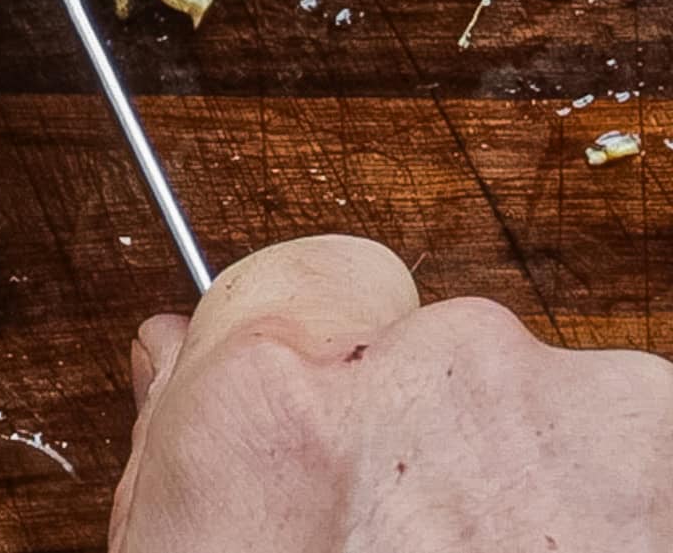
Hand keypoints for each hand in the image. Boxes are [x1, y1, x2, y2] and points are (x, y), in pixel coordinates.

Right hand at [114, 236, 672, 549]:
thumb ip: (184, 443)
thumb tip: (168, 350)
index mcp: (268, 410)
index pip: (310, 278)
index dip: (329, 363)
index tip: (350, 429)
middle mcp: (417, 373)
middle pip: (435, 347)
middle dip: (439, 440)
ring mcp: (560, 410)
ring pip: (542, 402)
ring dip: (538, 484)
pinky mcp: (662, 448)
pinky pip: (633, 447)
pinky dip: (620, 513)